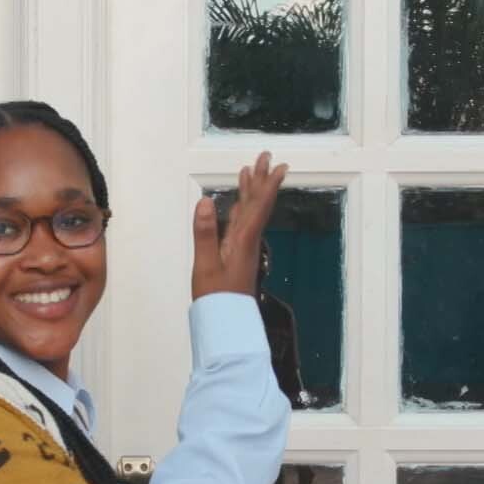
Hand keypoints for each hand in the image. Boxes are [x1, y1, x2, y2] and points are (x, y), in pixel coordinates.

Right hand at [191, 151, 288, 299]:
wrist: (226, 325)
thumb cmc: (216, 299)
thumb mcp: (205, 266)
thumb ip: (205, 234)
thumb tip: (205, 201)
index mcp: (243, 241)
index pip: (257, 207)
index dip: (267, 185)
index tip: (278, 166)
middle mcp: (247, 241)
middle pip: (257, 205)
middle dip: (261, 180)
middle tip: (266, 158)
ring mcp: (243, 248)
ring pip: (250, 213)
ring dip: (252, 191)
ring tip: (250, 172)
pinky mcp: (237, 255)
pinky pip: (242, 224)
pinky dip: (242, 208)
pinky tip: (239, 204)